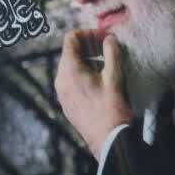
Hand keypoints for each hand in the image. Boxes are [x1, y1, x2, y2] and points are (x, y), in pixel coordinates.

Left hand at [55, 31, 133, 153]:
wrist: (108, 141)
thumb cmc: (112, 109)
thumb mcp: (114, 78)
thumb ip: (111, 53)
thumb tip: (110, 38)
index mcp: (69, 69)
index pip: (71, 38)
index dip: (88, 34)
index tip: (105, 38)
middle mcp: (60, 79)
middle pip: (70, 52)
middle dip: (89, 48)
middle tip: (108, 51)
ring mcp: (61, 92)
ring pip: (70, 67)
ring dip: (87, 62)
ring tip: (107, 68)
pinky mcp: (66, 103)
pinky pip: (71, 82)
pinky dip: (83, 76)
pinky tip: (100, 83)